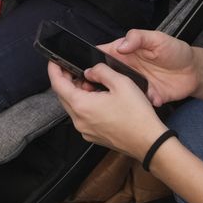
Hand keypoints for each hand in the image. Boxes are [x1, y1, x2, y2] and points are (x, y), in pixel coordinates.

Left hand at [49, 61, 166, 156]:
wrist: (149, 142)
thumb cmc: (137, 115)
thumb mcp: (121, 82)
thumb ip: (101, 71)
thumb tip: (90, 70)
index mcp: (82, 106)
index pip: (58, 84)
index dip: (54, 70)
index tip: (53, 61)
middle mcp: (79, 120)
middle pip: (63, 96)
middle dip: (67, 80)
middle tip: (77, 69)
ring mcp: (85, 130)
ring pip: (73, 106)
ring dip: (78, 93)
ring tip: (93, 83)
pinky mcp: (93, 135)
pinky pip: (82, 116)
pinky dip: (85, 104)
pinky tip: (99, 98)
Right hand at [102, 29, 198, 106]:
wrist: (194, 69)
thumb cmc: (174, 50)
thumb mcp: (157, 38)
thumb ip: (138, 38)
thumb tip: (121, 45)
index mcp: (126, 53)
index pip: (104, 55)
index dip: (93, 61)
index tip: (88, 68)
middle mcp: (128, 69)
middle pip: (108, 77)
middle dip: (103, 83)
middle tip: (106, 85)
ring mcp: (137, 84)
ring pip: (122, 93)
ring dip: (124, 96)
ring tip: (132, 93)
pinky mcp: (149, 97)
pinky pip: (142, 103)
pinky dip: (147, 102)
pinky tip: (154, 97)